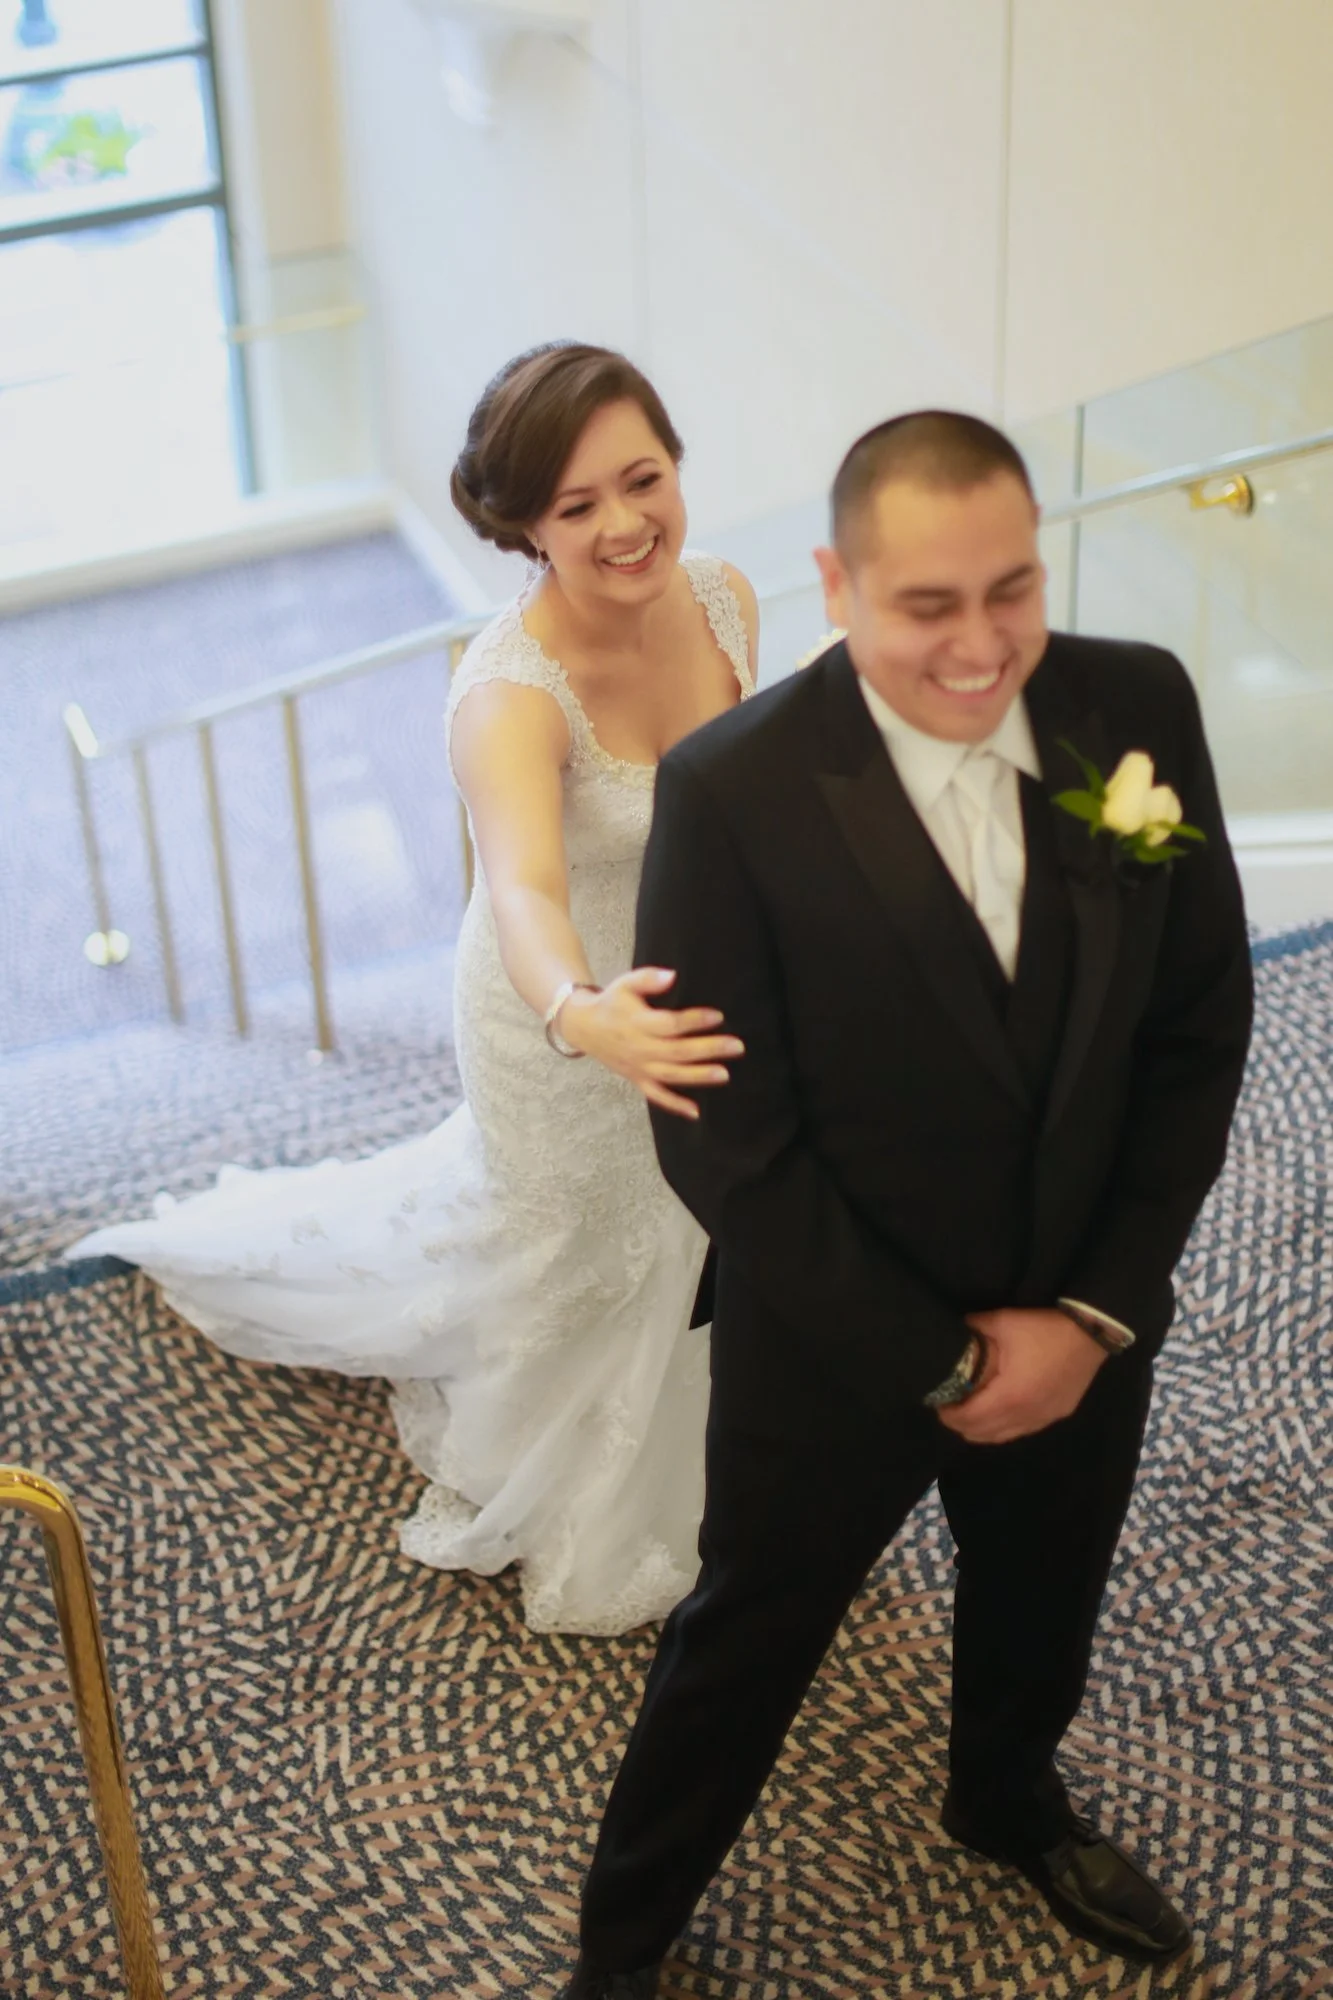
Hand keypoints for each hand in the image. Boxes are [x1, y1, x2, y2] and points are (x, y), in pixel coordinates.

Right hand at [558, 967, 743, 1118]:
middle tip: (737, 1046)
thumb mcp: (625, 983)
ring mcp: (638, 1067)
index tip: (718, 1016)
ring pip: (671, 1076)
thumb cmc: (612, 1002)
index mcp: (637, 1023)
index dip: (694, 1021)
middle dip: (708, 1049)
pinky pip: (656, 1096)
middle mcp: (639, 1049)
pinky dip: (675, 1105)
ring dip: (698, 1076)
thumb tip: (672, 976)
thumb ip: (648, 978)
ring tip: (725, 1074)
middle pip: (677, 1052)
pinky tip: (696, 1112)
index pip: (670, 1024)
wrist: (584, 1027)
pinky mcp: (637, 1079)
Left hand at [937, 1307, 1105, 1444]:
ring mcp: (1043, 1419)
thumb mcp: (1003, 1321)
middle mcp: (1026, 1416)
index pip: (971, 1419)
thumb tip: (957, 1331)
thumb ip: (974, 1328)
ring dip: (982, 1429)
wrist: (1090, 1333)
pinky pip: (1022, 1431)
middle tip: (951, 1409)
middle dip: (962, 1425)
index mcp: (1010, 1396)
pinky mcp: (1055, 1415)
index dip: (950, 1416)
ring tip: (970, 1412)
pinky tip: (998, 1413)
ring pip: (1003, 1437)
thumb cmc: (1044, 1329)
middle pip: (983, 1434)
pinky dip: (1004, 1427)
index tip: (939, 1405)